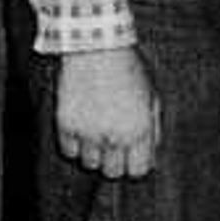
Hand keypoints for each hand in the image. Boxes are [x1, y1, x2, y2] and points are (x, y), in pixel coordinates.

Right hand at [52, 45, 158, 178]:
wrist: (95, 48)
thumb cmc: (128, 68)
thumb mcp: (152, 94)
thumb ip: (153, 126)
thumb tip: (150, 152)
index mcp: (139, 129)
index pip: (139, 170)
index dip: (135, 164)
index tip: (131, 155)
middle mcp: (114, 136)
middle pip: (113, 172)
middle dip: (115, 161)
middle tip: (112, 143)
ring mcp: (88, 133)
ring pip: (90, 164)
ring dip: (94, 152)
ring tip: (95, 131)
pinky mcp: (66, 126)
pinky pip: (69, 151)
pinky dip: (74, 144)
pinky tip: (80, 127)